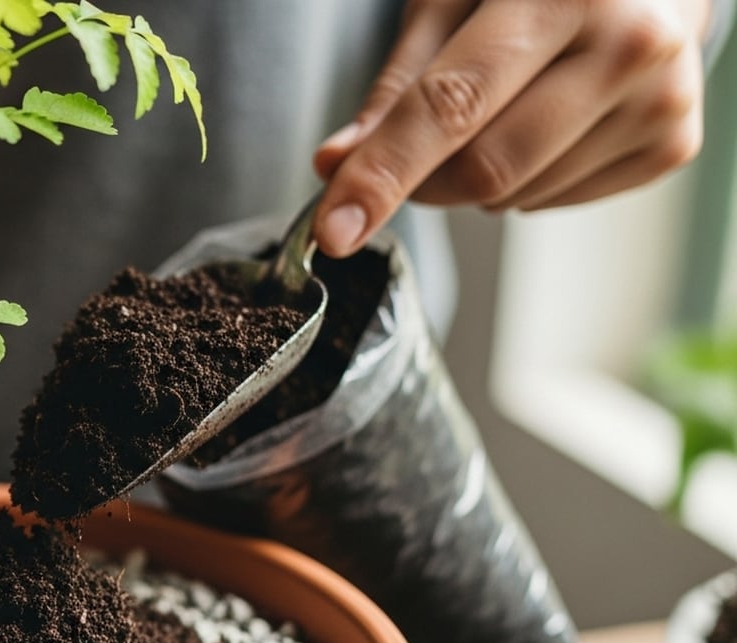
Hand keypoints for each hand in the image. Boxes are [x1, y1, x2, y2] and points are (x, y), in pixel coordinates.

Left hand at [313, 0, 711, 255]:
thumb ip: (396, 85)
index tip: (334, 231)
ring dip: (476, 178)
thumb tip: (335, 164)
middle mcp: (629, 46)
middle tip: (415, 144)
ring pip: (515, 196)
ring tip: (507, 104)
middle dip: (424, 178)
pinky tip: (548, 121)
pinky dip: (524, 181)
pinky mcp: (673, 146)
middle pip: (483, 169)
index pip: (450, 105)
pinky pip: (553, 202)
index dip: (384, 173)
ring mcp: (661, 101)